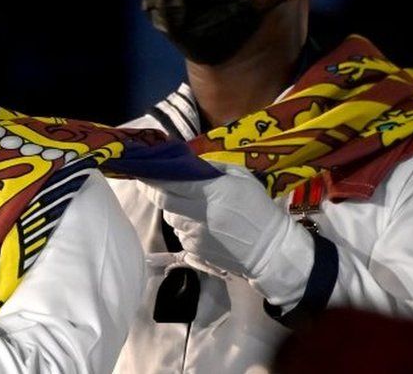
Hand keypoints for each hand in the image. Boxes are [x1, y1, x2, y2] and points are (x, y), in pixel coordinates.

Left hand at [142, 163, 293, 277]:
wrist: (269, 250)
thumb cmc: (259, 209)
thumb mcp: (242, 178)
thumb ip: (213, 168)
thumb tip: (189, 163)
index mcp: (212, 192)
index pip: (171, 182)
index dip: (153, 175)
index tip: (143, 168)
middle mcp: (198, 214)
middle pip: (162, 200)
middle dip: (151, 189)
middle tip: (147, 180)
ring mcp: (194, 233)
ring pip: (169, 216)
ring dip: (170, 207)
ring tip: (184, 202)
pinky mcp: (193, 249)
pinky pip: (179, 232)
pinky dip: (182, 224)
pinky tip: (198, 222)